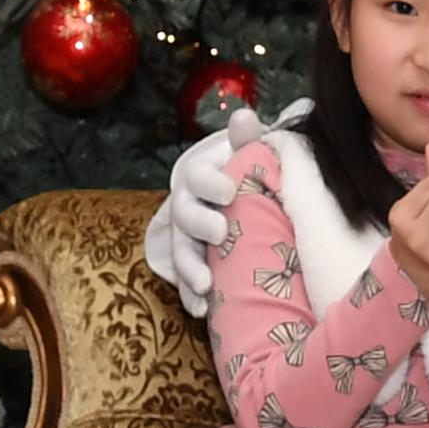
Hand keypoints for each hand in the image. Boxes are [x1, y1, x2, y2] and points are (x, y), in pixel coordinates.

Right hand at [146, 101, 309, 316]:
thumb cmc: (244, 173)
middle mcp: (187, 206)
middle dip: (201, 225)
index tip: (231, 191)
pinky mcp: (192, 262)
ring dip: (191, 268)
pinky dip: (191, 296)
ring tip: (206, 285)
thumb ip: (247, 140)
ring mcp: (186, 238)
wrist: (232, 197)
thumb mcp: (247, 153)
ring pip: (181, 252)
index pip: (198, 176)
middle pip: (184, 215)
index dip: (212, 183)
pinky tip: (201, 311)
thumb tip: (244, 115)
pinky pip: (185, 282)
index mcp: (200, 176)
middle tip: (221, 233)